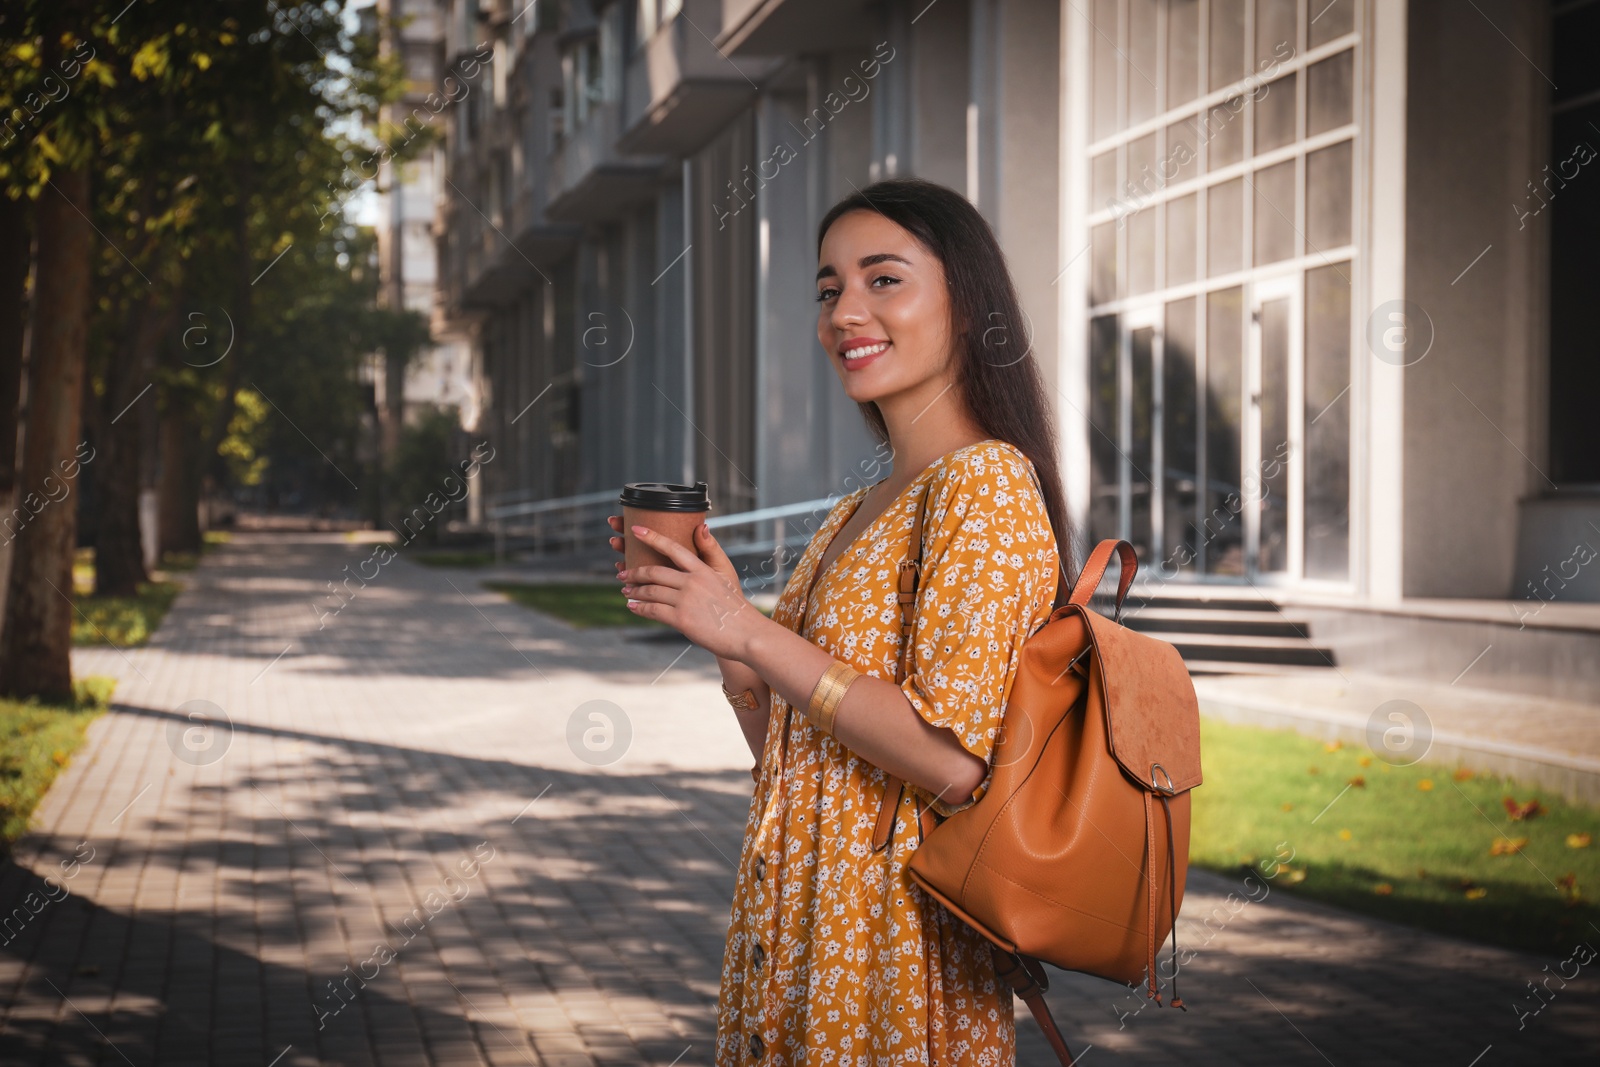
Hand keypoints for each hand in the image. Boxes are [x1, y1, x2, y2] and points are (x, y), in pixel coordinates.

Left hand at [616, 522, 764, 659]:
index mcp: (702, 569)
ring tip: (626, 591)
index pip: (672, 548)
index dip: (652, 537)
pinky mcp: (681, 619)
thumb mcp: (726, 574)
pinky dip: (640, 608)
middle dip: (634, 572)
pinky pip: (653, 610)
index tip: (635, 531)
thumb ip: (710, 551)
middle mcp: (692, 581)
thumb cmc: (735, 606)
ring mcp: (686, 600)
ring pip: (651, 592)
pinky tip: (633, 607)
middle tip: (623, 573)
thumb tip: (701, 526)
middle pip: (654, 572)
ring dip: (635, 591)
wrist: (746, 634)